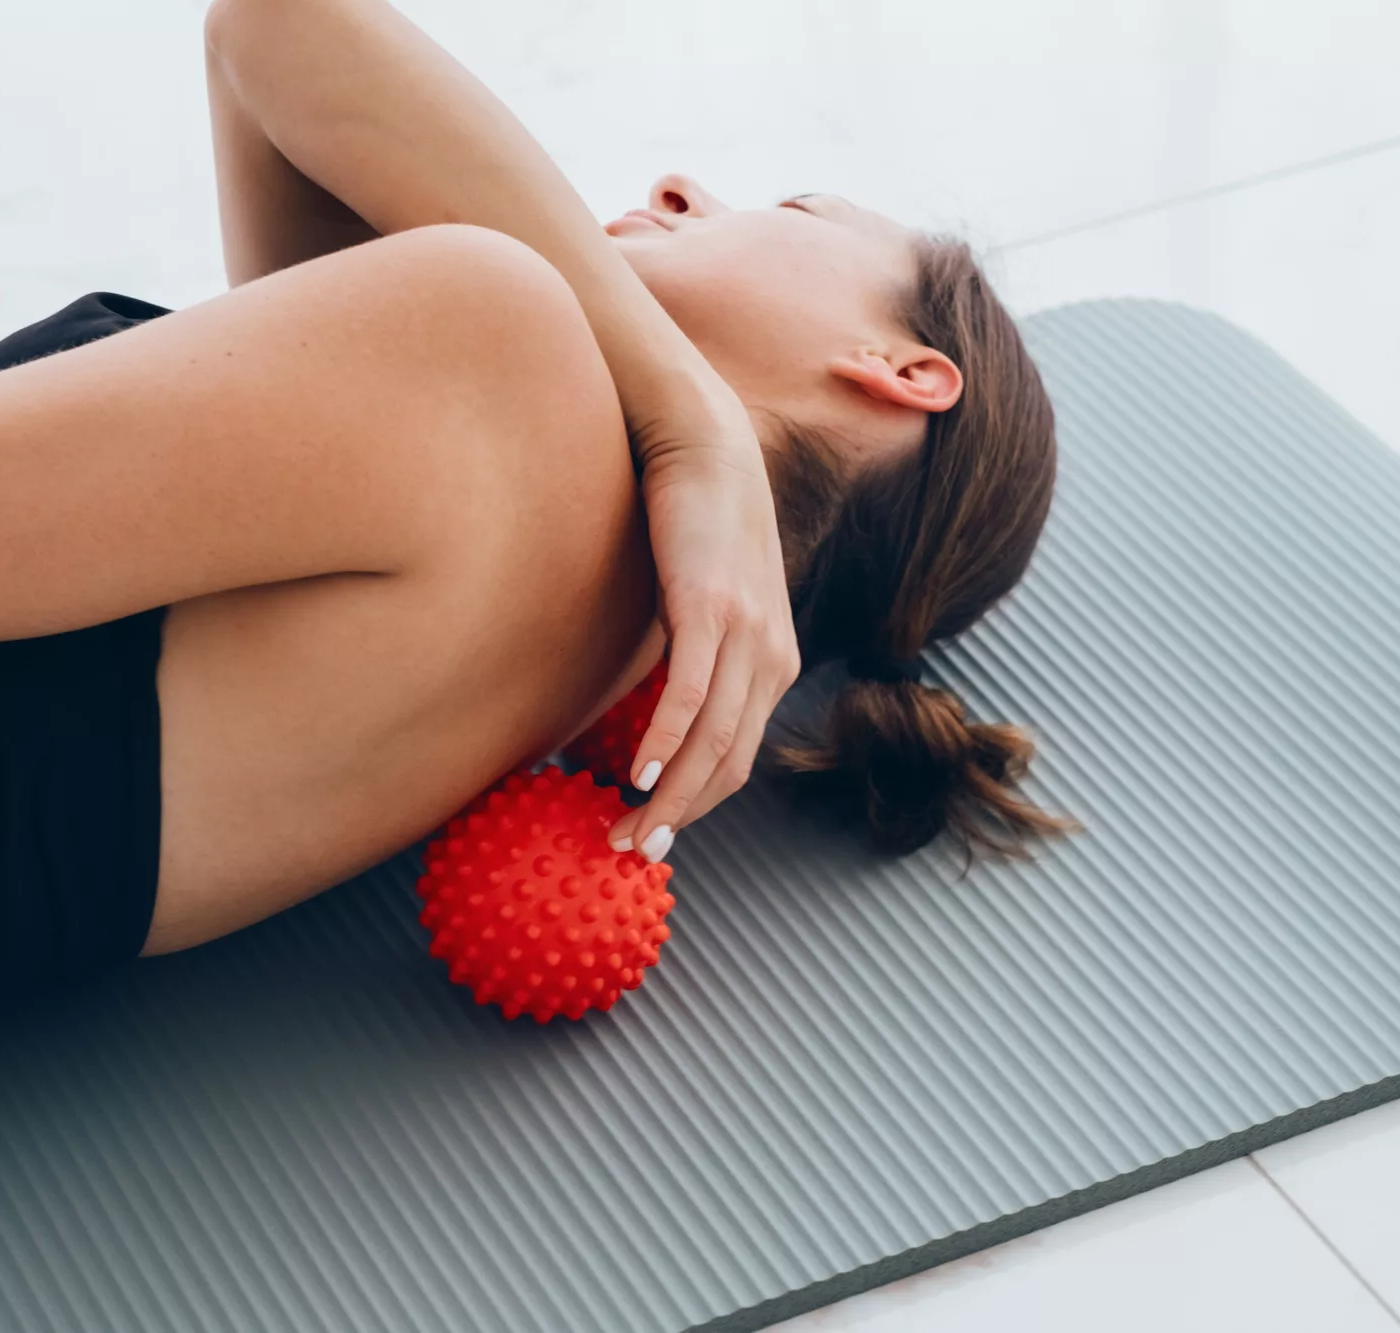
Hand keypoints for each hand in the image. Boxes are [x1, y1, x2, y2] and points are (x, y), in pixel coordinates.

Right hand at [607, 384, 801, 860]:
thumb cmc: (693, 522)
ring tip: (627, 830)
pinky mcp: (711, 609)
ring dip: (666, 795)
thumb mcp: (704, 603)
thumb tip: (641, 710)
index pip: (738, 757)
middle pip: (728, 764)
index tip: (654, 833)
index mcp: (773, 662)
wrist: (703, 442)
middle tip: (634, 850)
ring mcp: (746, 635)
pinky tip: (634, 774)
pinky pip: (688, 695)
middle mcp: (771, 658)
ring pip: (710, 742)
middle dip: (679, 816)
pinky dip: (663, 742)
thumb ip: (690, 657)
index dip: (696, 803)